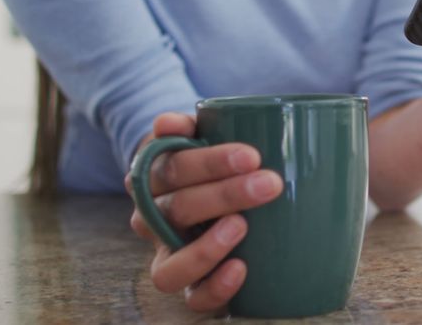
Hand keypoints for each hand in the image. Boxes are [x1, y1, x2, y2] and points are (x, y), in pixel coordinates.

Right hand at [126, 113, 284, 311]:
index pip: (171, 166)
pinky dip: (213, 287)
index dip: (207, 162)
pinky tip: (241, 269)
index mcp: (155, 175)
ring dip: (205, 249)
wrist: (214, 188)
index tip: (252, 155)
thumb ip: (195, 123)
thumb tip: (169, 123)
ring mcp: (167, 254)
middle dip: (225, 195)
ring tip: (242, 226)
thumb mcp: (208, 132)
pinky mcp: (189, 284)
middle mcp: (152, 217)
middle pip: (177, 208)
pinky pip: (191, 297)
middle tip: (270, 184)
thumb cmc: (217, 156)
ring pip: (169, 266)